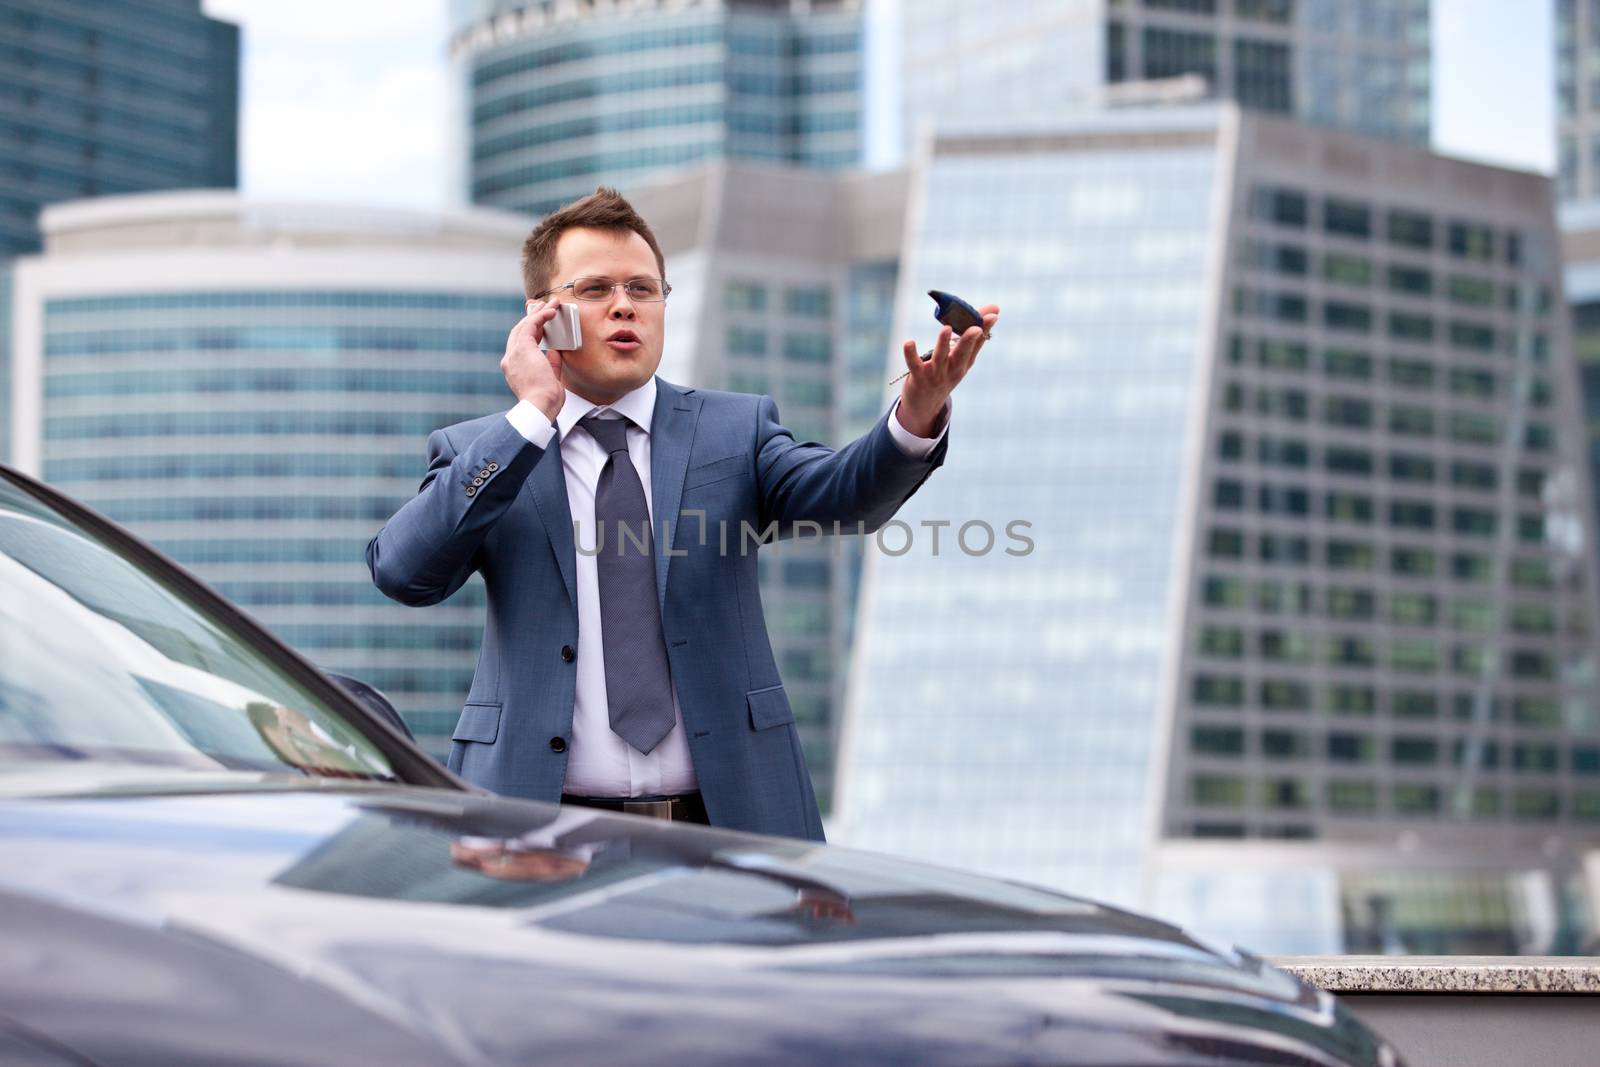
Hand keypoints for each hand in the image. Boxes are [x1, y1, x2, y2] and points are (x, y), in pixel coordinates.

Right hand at [501, 300, 566, 421]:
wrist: (539, 406)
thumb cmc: (545, 401)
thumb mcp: (550, 379)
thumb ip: (551, 364)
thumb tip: (554, 352)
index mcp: (515, 369)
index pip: (521, 345)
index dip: (531, 332)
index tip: (540, 324)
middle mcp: (510, 359)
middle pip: (519, 332)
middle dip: (532, 318)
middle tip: (544, 308)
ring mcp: (514, 353)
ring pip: (524, 326)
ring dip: (538, 313)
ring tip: (551, 305)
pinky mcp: (522, 348)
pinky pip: (531, 325)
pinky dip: (541, 316)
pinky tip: (551, 311)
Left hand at [896, 304, 997, 437]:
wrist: (925, 404)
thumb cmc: (945, 374)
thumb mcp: (961, 357)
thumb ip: (974, 335)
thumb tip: (994, 309)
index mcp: (964, 363)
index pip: (977, 344)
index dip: (985, 329)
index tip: (993, 315)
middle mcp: (953, 369)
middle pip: (962, 354)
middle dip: (969, 340)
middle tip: (976, 327)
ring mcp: (936, 374)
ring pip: (940, 358)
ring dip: (944, 344)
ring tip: (946, 329)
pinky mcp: (918, 377)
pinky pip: (914, 365)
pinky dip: (910, 354)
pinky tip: (909, 342)